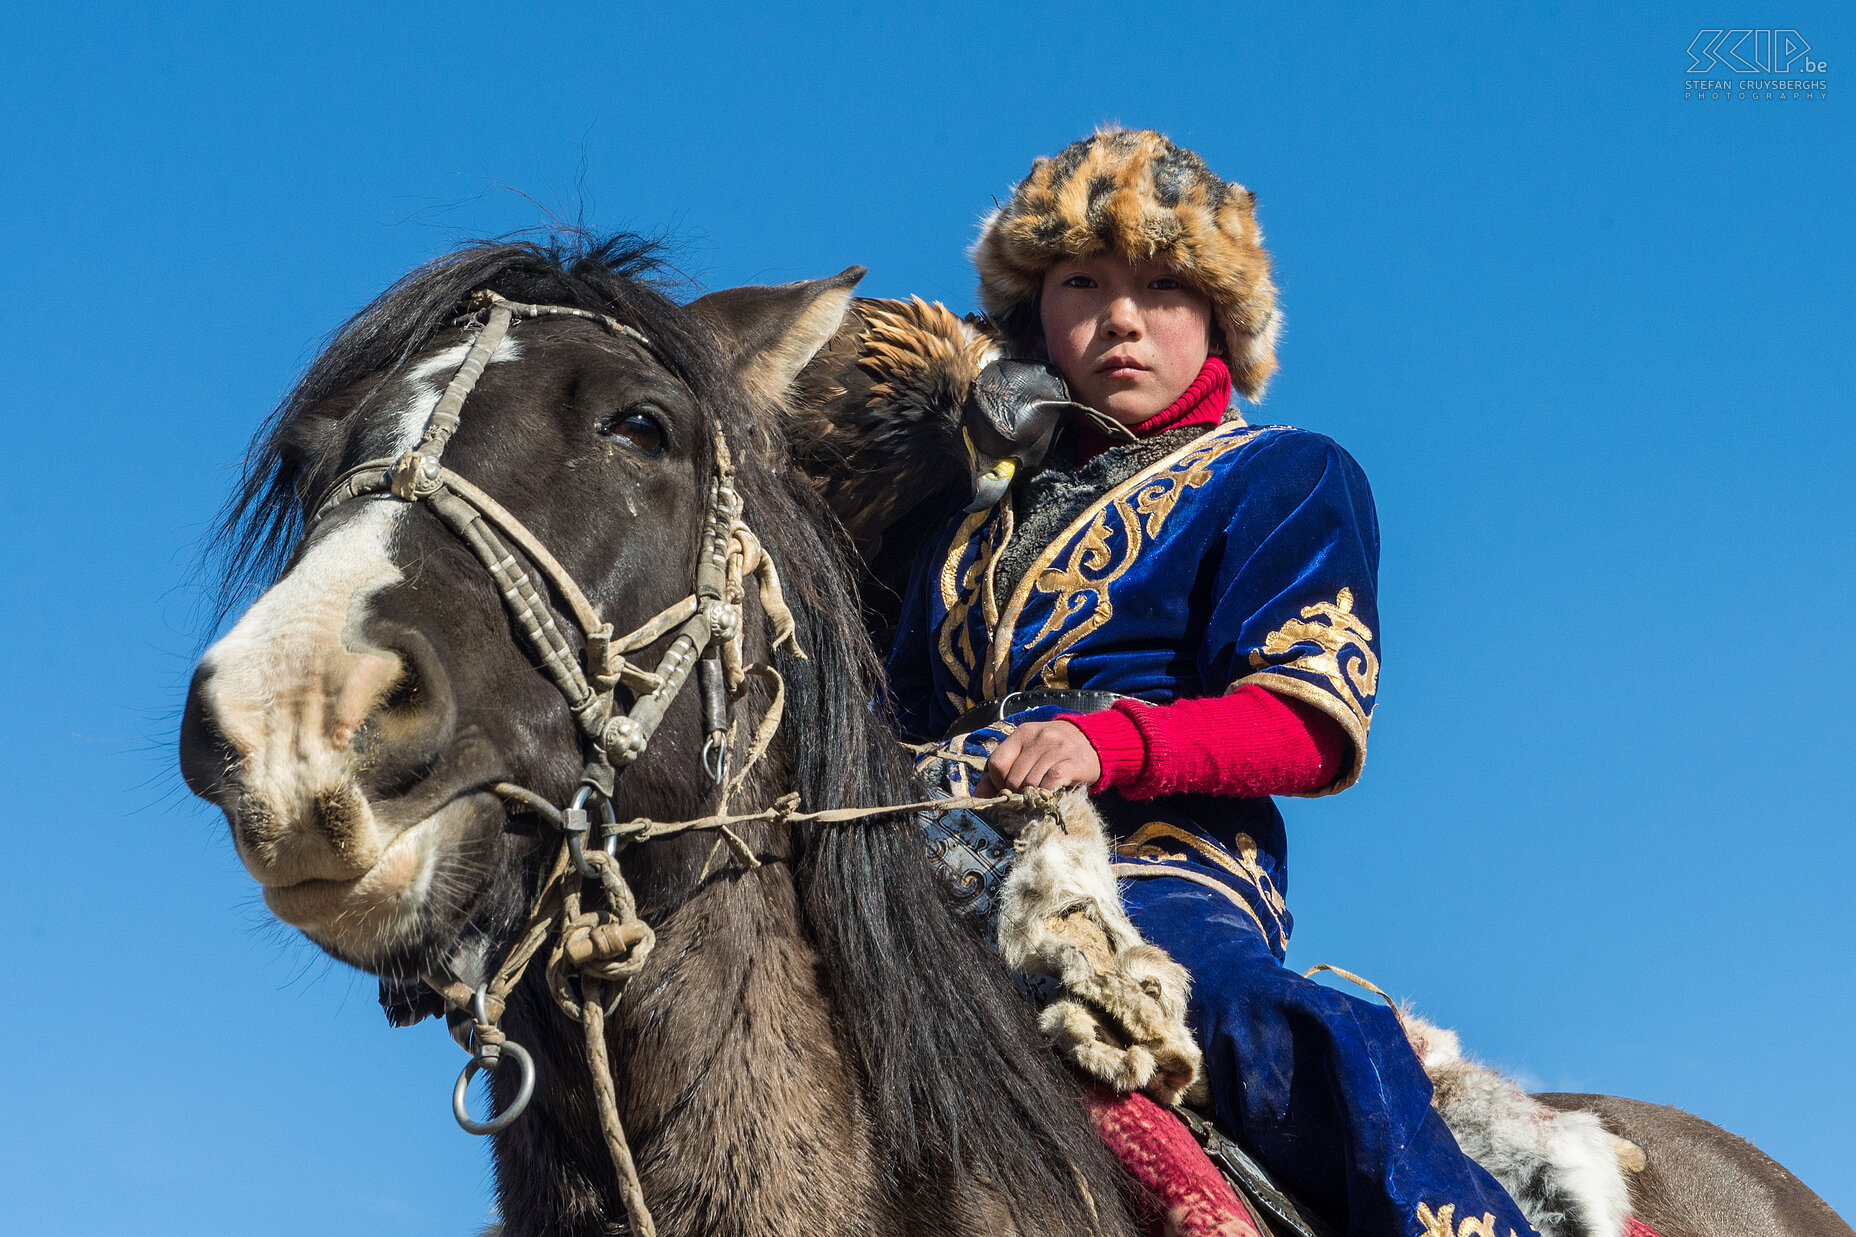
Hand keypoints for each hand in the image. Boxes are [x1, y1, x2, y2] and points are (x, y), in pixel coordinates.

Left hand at [975, 720, 1101, 796]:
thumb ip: (1001, 771)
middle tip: (1025, 797)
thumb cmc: (1054, 751)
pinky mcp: (1072, 763)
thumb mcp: (1027, 753)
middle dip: (1015, 794)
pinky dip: (1046, 795)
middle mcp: (1038, 737)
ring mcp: (1056, 749)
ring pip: (1030, 784)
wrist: (1095, 742)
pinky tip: (1050, 794)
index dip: (998, 783)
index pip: (996, 763)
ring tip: (1038, 796)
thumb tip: (978, 794)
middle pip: (1013, 778)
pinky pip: (1049, 786)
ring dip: (1031, 797)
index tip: (1007, 789)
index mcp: (1022, 733)